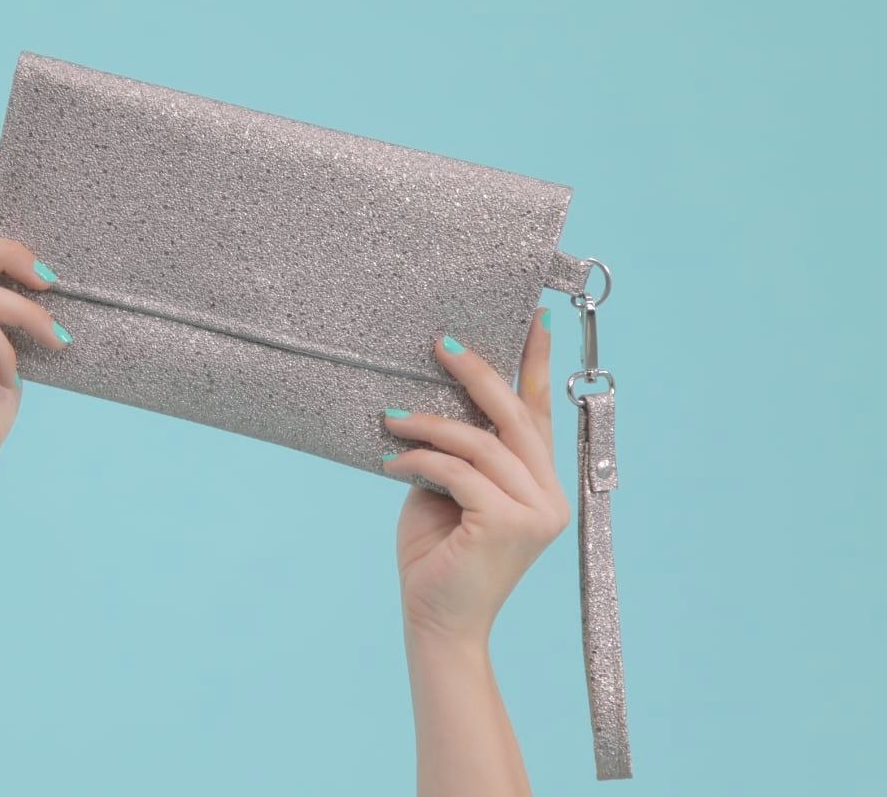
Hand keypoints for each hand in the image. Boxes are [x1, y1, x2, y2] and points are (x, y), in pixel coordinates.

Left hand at [383, 308, 571, 645]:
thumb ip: (460, 454)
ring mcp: (536, 511)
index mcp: (541, 486)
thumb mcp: (449, 491)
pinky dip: (420, 460)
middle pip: (516, 416)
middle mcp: (550, 496)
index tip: (533, 320)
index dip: (534, 366)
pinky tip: (391, 462)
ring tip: (391, 417)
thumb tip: (440, 402)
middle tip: (442, 344)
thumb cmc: (438, 557)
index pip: (539, 415)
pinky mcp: (508, 524)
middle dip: (478, 374)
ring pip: (483, 442)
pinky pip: (458, 471)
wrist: (434, 622)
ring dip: (431, 423)